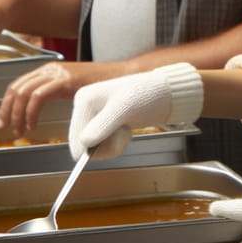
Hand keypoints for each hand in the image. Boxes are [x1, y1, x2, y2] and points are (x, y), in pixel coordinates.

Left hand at [0, 61, 124, 136]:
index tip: (4, 120)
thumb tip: (38, 110)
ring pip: (25, 92)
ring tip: (21, 130)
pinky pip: (39, 96)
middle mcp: (51, 69)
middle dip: (7, 111)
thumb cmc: (101, 85)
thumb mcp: (71, 88)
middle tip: (8, 128)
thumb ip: (56, 92)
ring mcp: (58, 73)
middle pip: (17, 88)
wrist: (120, 76)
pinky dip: (31, 112)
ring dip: (18, 114)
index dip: (7, 104)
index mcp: (50, 70)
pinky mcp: (66, 80)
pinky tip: (33, 124)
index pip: (19, 85)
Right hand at [68, 63, 202, 159]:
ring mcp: (95, 117)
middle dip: (107, 144)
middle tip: (123, 129)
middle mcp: (85, 108)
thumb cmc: (146, 94)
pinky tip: (126, 128)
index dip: (95, 148)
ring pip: (95, 148)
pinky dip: (117, 142)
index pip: (77, 139)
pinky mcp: (104, 125)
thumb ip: (104, 125)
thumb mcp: (125, 108)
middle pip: (85, 146)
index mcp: (84, 99)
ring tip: (126, 126)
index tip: (115, 137)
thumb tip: (85, 144)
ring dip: (114, 144)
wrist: (164, 93)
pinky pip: (104, 145)